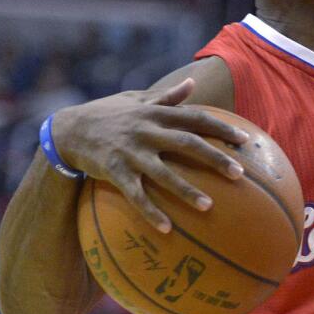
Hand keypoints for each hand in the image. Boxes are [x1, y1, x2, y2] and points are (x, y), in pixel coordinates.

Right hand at [51, 79, 249, 232]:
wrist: (67, 129)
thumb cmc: (108, 114)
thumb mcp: (136, 99)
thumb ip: (167, 97)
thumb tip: (193, 84)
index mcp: (155, 114)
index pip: (195, 118)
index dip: (221, 128)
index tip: (246, 139)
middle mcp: (146, 131)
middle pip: (187, 144)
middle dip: (214, 158)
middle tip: (239, 174)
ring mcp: (131, 152)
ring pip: (163, 174)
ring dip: (187, 191)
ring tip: (210, 207)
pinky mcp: (115, 171)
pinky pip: (135, 195)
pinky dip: (150, 211)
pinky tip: (167, 229)